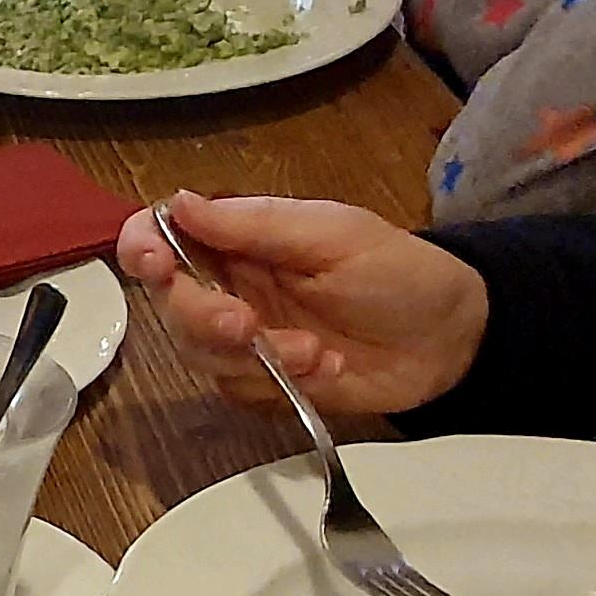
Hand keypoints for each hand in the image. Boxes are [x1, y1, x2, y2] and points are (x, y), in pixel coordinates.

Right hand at [112, 190, 485, 417]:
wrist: (450, 339)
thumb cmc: (397, 272)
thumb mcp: (332, 234)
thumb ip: (254, 224)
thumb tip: (179, 204)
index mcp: (242, 239)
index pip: (165, 237)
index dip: (144, 248)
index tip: (153, 264)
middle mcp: (232, 287)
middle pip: (173, 306)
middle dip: (203, 317)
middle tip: (246, 324)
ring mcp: (247, 340)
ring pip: (200, 355)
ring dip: (254, 357)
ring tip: (316, 352)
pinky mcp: (266, 384)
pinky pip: (240, 391)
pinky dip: (282, 384)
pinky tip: (328, 369)